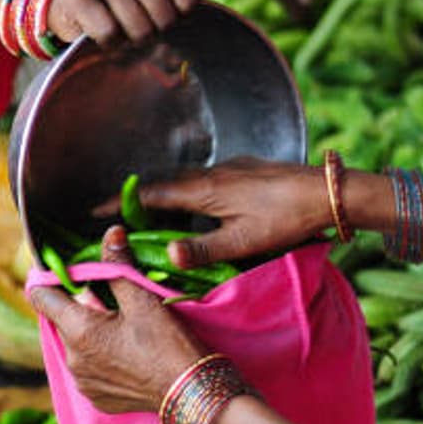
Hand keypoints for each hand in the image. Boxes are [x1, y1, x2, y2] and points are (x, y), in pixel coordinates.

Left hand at [27, 226, 207, 413]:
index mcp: (78, 331)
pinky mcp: (96, 397)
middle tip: (109, 298)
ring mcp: (83, 381)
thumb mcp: (143, 300)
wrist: (192, 395)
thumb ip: (118, 266)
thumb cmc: (169, 345)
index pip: (41, 297)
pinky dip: (99, 356)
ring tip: (120, 326)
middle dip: (79, 304)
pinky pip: (87, 368)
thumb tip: (110, 234)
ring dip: (89, 331)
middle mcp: (72, 359)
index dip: (49, 279)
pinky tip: (124, 351)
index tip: (63, 270)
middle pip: (62, 320)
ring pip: (75, 344)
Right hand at [48, 0, 230, 47]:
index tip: (156, 10)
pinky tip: (99, 33)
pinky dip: (107, 43)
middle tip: (135, 23)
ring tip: (118, 27)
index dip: (175, 16)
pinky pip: (109, 33)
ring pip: (138, 29)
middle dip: (152, 31)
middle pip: (164, 17)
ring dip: (129, 40)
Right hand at [130, 158, 330, 267]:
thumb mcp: (242, 242)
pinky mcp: (243, 168)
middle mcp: (210, 173)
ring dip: (160, 190)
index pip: (150, 193)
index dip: (120, 202)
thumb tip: (168, 256)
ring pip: (182, 176)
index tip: (96, 210)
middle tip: (116, 211)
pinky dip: (183, 187)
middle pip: (161, 180)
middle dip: (135, 194)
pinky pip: (200, 175)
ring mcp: (228, 167)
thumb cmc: (285, 218)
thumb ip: (203, 250)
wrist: (327, 191)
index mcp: (203, 189)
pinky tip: (193, 203)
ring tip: (149, 210)